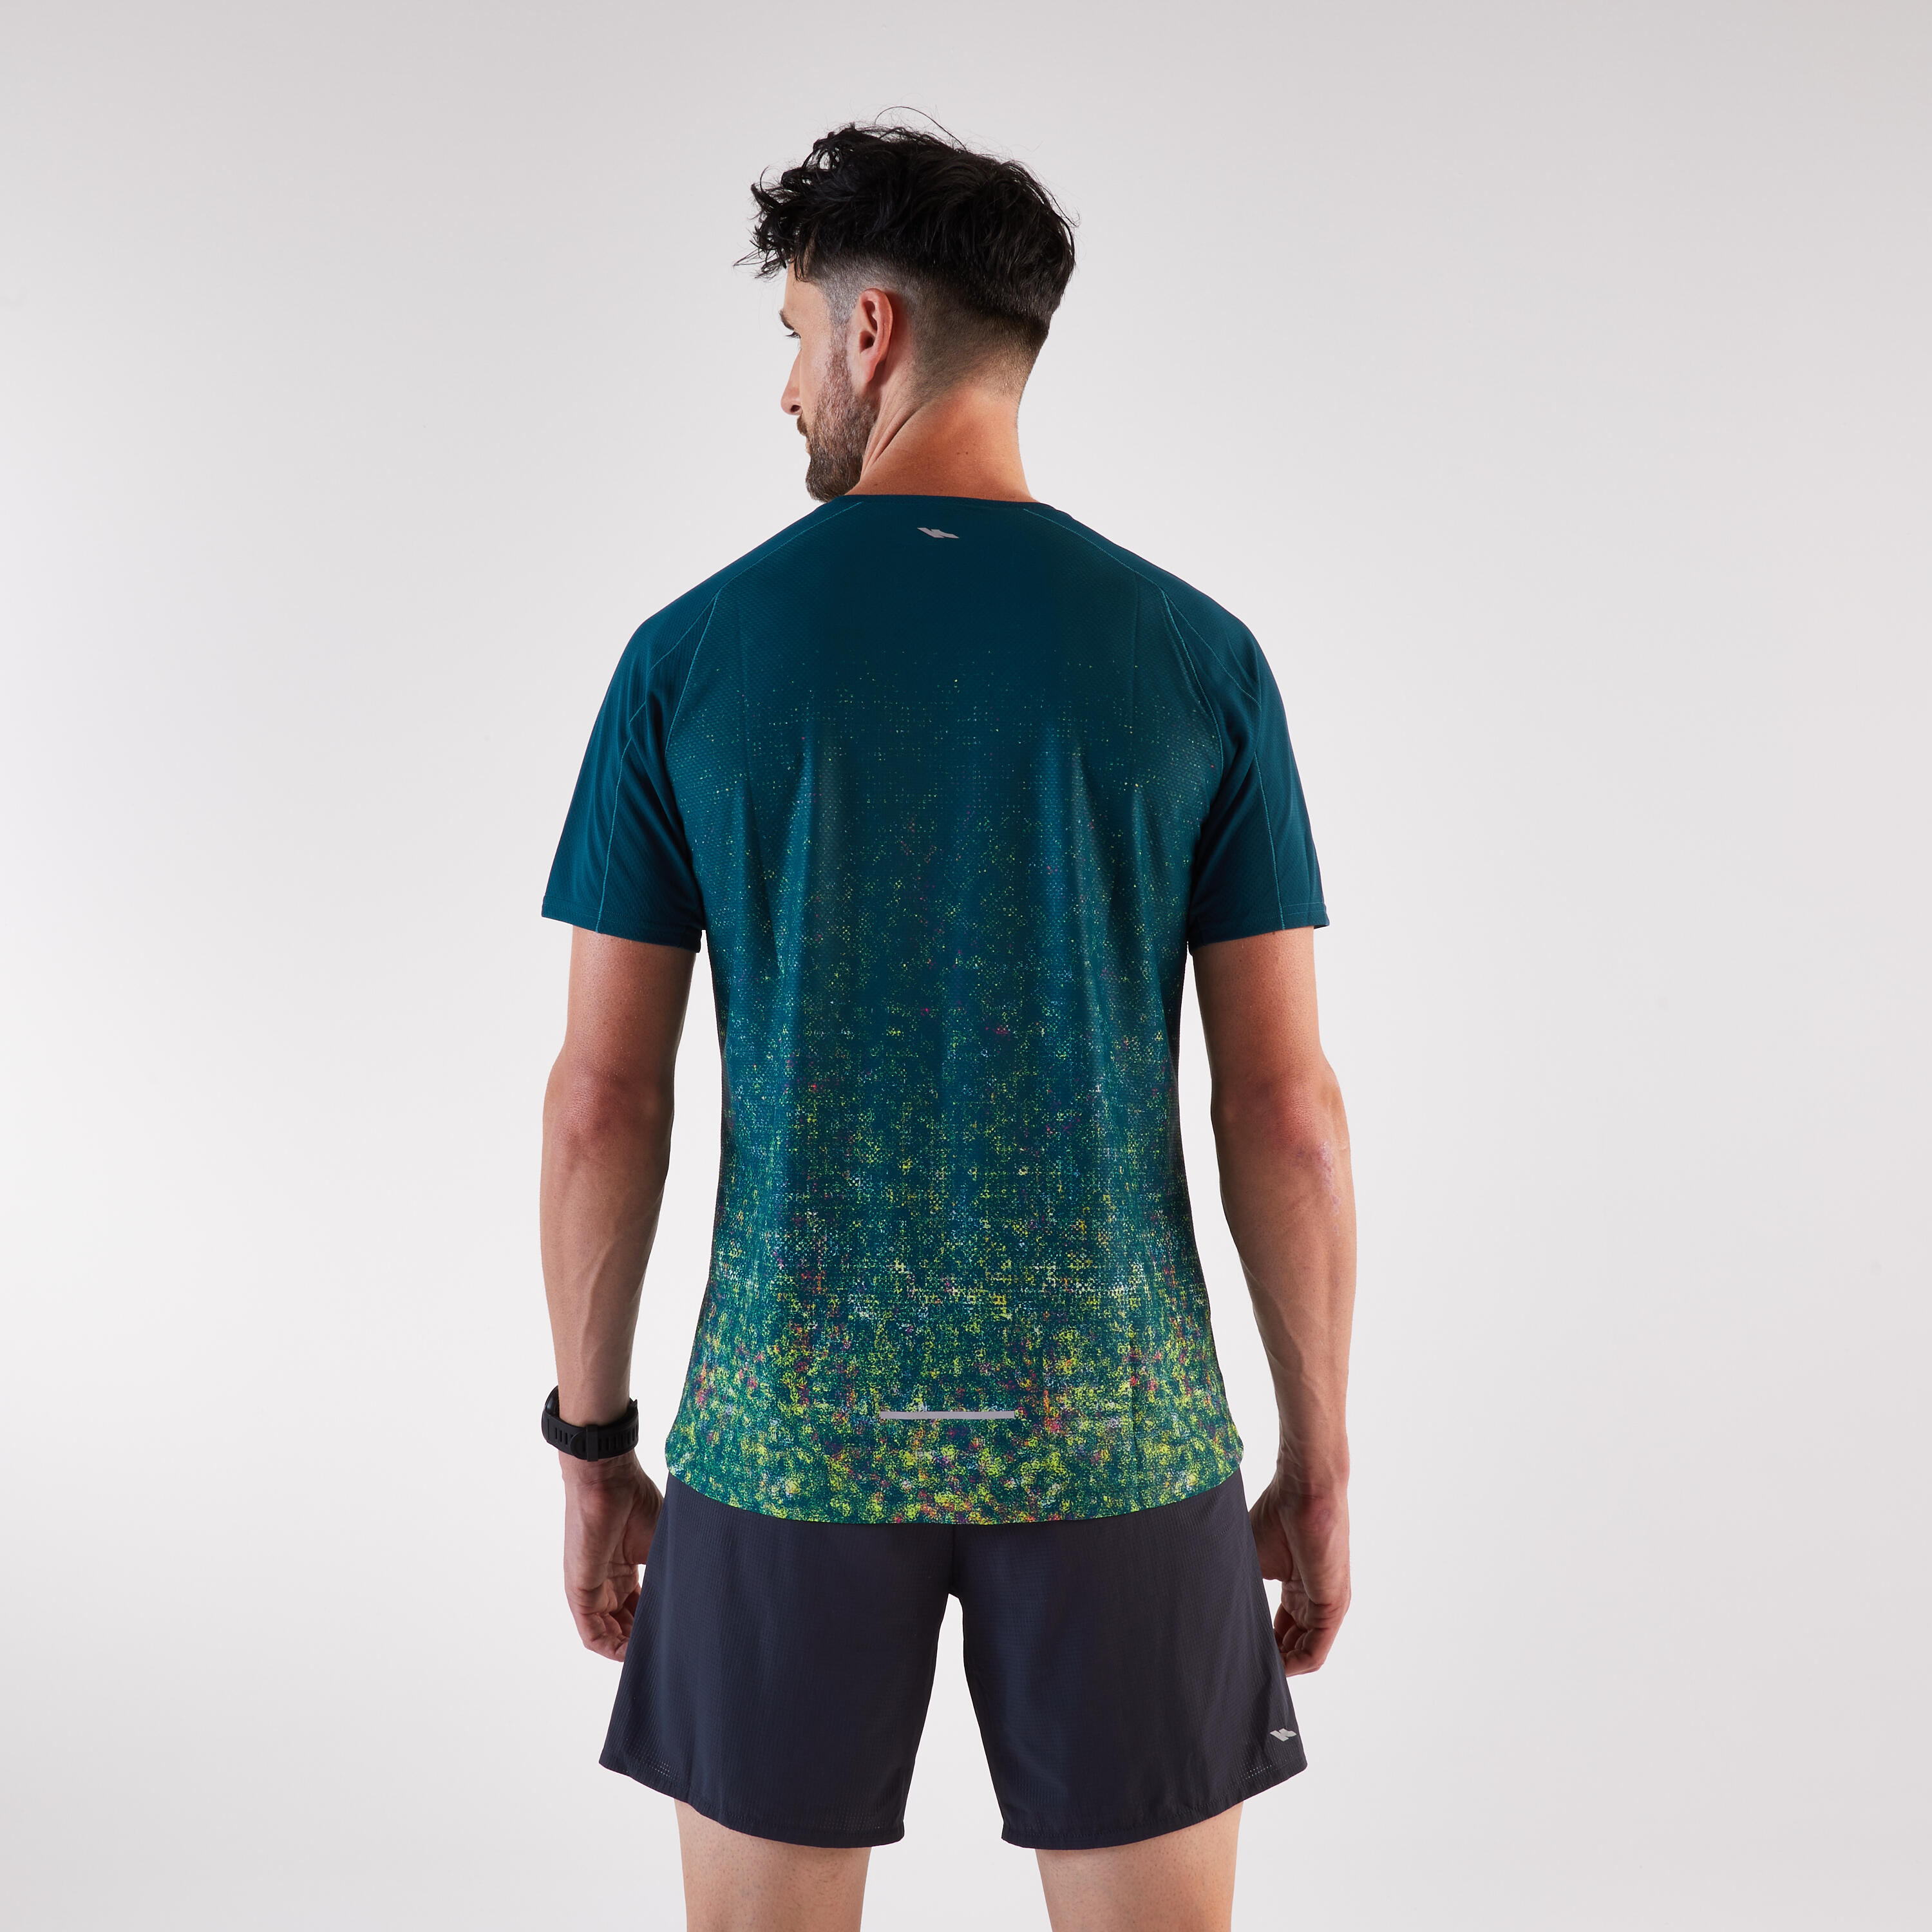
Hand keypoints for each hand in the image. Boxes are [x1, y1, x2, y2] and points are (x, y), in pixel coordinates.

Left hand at [561, 1452, 662, 1659]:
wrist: (608, 1479)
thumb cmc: (636, 1501)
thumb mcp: (661, 1543)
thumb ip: (671, 1571)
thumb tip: (699, 1597)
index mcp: (625, 1569)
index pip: (639, 1609)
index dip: (655, 1625)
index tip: (677, 1634)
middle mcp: (607, 1583)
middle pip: (624, 1625)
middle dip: (644, 1642)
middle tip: (669, 1651)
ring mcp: (592, 1588)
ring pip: (609, 1634)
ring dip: (629, 1649)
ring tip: (655, 1657)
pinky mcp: (579, 1592)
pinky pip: (592, 1633)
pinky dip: (612, 1648)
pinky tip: (632, 1654)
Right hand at [1250, 1473, 1349, 1675]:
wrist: (1303, 1490)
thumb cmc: (1277, 1514)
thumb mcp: (1252, 1558)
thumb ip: (1243, 1588)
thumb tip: (1211, 1611)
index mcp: (1296, 1588)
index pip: (1282, 1630)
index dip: (1263, 1645)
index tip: (1240, 1653)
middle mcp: (1313, 1600)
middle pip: (1293, 1645)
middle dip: (1271, 1660)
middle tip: (1243, 1668)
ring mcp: (1326, 1604)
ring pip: (1305, 1653)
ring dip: (1281, 1666)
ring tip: (1253, 1671)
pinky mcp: (1333, 1605)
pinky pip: (1317, 1650)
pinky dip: (1296, 1664)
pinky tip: (1275, 1668)